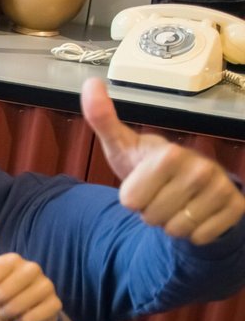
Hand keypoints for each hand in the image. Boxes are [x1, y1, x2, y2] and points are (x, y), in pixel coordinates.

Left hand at [0, 218, 60, 320]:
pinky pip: (33, 317)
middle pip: (2, 292)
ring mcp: (47, 286)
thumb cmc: (4, 286)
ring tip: (8, 310)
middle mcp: (33, 269)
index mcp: (15, 259)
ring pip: (18, 306)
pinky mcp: (56, 304)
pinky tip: (23, 317)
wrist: (29, 307)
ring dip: (8, 312)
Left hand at [82, 77, 244, 244]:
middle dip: (150, 212)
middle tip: (160, 195)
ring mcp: (221, 188)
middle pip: (152, 218)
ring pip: (176, 230)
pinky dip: (193, 233)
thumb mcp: (122, 146)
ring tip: (175, 204)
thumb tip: (90, 83)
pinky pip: (200, 237)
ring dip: (170, 224)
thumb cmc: (148, 166)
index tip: (142, 184)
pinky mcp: (236, 207)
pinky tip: (195, 215)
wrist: (188, 184)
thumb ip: (102, 119)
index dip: (131, 199)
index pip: (131, 202)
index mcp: (169, 154)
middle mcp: (201, 169)